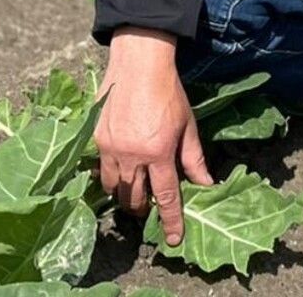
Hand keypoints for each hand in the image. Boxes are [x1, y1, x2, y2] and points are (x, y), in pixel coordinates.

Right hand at [95, 27, 213, 246]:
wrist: (138, 64)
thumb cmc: (168, 93)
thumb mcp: (187, 126)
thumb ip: (194, 158)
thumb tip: (206, 184)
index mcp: (158, 152)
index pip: (166, 197)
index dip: (171, 220)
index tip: (174, 239)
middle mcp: (132, 155)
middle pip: (134, 198)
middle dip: (143, 209)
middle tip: (150, 208)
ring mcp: (111, 148)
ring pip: (114, 188)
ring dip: (125, 195)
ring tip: (134, 191)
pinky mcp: (96, 139)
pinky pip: (101, 169)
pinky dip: (110, 176)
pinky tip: (119, 172)